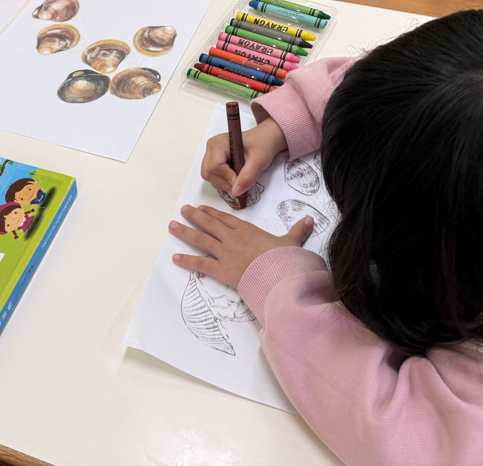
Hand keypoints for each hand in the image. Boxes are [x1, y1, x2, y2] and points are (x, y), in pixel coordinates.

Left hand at [170, 203, 313, 287]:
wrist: (278, 275)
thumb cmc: (284, 259)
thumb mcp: (291, 242)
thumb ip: (298, 230)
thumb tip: (310, 219)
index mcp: (247, 230)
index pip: (226, 218)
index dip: (212, 212)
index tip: (202, 207)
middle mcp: (232, 238)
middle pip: (210, 224)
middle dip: (195, 216)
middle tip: (183, 210)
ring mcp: (225, 253)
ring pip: (201, 239)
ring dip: (185, 232)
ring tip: (172, 226)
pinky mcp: (221, 269)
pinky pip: (200, 264)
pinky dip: (187, 261)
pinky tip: (175, 258)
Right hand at [201, 117, 287, 196]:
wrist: (264, 139)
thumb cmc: (262, 144)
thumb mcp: (259, 161)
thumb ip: (247, 177)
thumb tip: (236, 192)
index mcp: (221, 142)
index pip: (215, 166)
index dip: (227, 177)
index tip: (240, 181)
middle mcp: (212, 146)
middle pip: (208, 172)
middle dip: (223, 182)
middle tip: (238, 184)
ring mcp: (211, 152)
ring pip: (208, 175)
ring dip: (222, 182)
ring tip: (238, 179)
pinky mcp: (213, 158)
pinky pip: (212, 174)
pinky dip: (222, 180)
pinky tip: (234, 176)